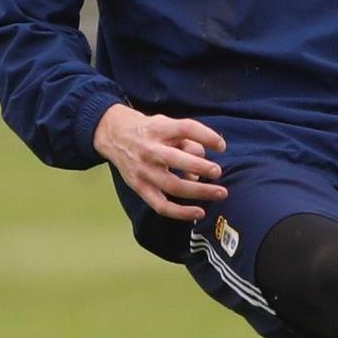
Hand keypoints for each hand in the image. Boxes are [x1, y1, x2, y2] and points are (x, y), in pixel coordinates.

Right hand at [92, 103, 228, 222]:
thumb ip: (188, 140)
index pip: (185, 129)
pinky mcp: (139, 187)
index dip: (207, 136)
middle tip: (218, 172)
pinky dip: (181, 212)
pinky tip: (200, 212)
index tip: (221, 146)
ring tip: (220, 193)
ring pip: (173, 186)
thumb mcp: (168, 125)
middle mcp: (149, 150)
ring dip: (199, 191)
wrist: (115, 136)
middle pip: (177, 160)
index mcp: (159, 129)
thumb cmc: (151, 131)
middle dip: (201, 167)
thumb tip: (202, 168)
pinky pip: (161, 205)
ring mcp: (143, 171)